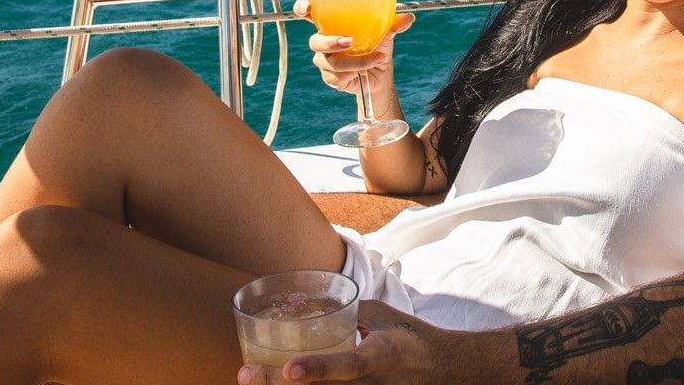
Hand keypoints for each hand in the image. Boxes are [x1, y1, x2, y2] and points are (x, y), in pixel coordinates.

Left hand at [237, 301, 452, 383]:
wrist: (439, 371)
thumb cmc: (409, 338)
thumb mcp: (383, 317)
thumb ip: (348, 312)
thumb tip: (310, 306)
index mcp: (380, 357)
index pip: (347, 366)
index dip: (318, 369)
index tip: (289, 369)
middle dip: (277, 384)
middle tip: (245, 375)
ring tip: (251, 379)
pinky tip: (277, 382)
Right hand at [294, 1, 414, 95]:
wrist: (381, 74)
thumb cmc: (378, 45)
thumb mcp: (386, 32)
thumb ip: (393, 23)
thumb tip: (409, 18)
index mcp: (332, 23)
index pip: (309, 13)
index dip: (302, 8)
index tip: (307, 8)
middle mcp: (324, 41)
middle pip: (315, 41)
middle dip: (330, 42)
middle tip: (350, 42)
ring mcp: (325, 60)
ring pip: (329, 62)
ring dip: (353, 63)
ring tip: (374, 60)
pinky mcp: (330, 77)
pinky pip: (335, 78)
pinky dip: (352, 75)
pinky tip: (363, 75)